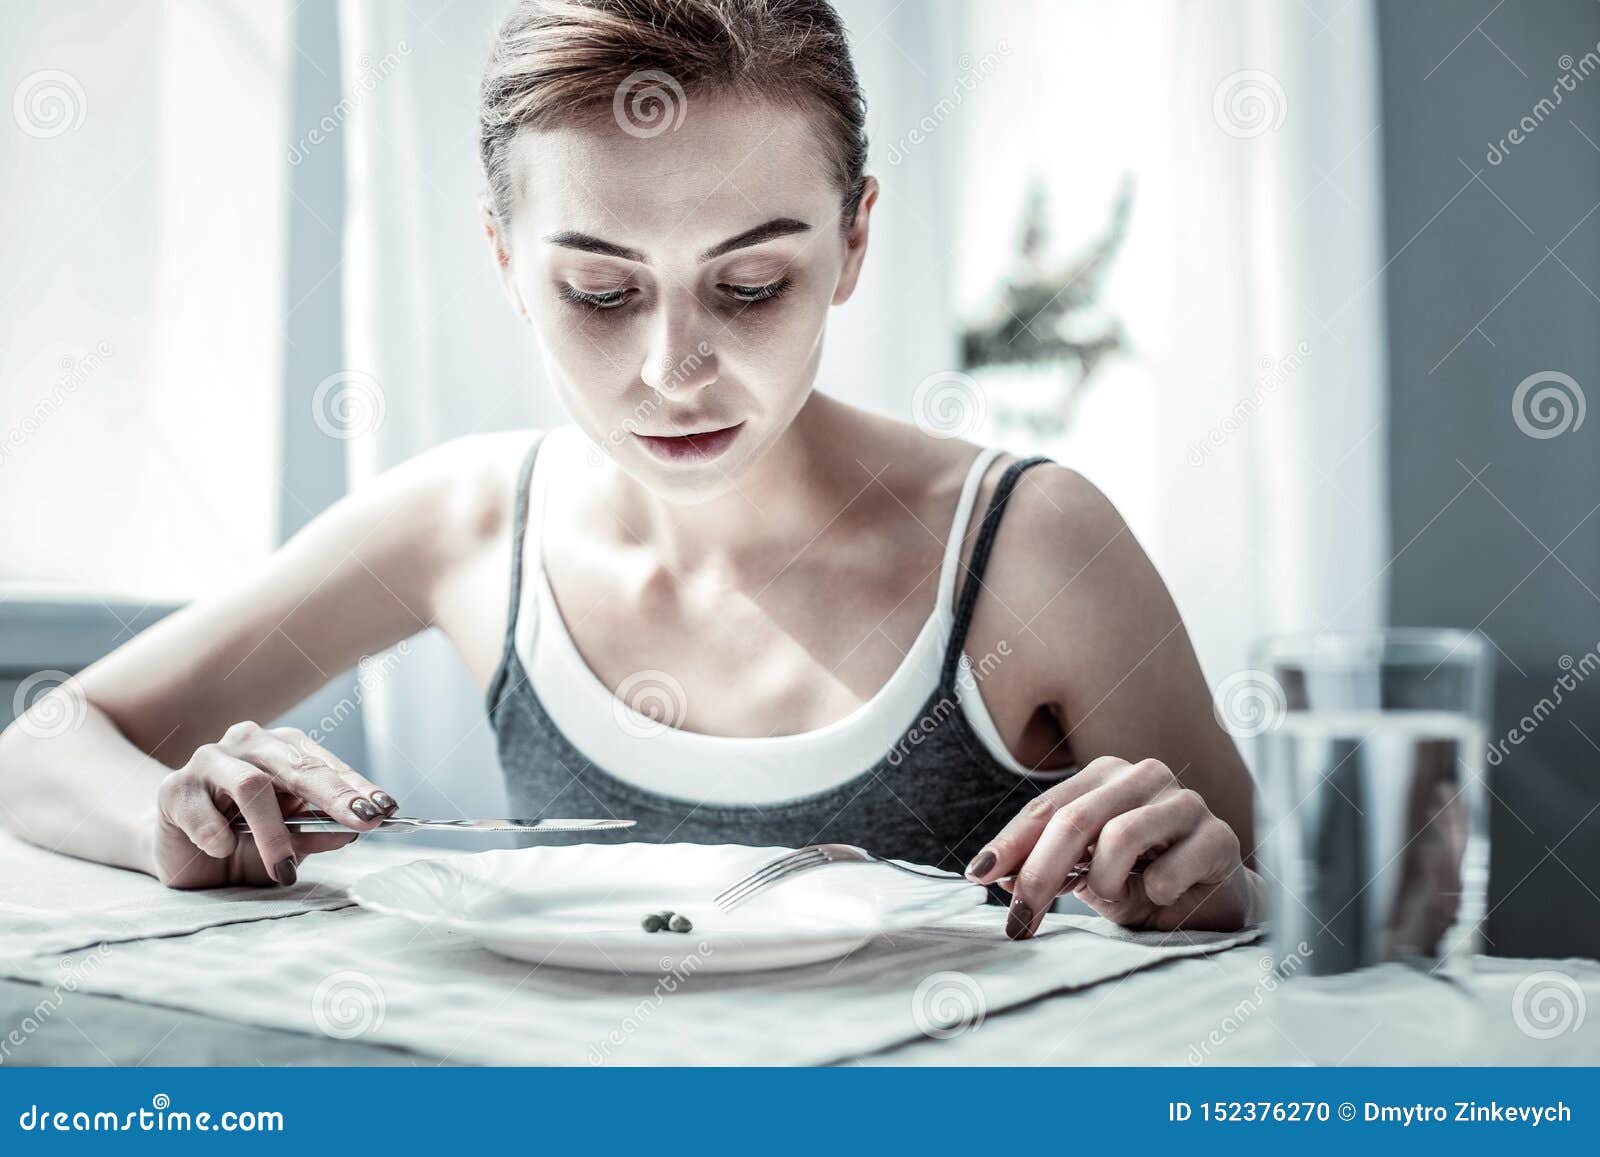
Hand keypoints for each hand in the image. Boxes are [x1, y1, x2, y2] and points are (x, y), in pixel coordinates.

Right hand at [150, 721, 396, 889]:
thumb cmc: (241, 837)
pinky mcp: (174, 788)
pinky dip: (219, 836)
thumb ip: (316, 832)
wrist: (177, 846)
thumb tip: (352, 831)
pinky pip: (204, 813)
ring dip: (274, 832)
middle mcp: (249, 744)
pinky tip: (223, 849)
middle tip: (361, 822)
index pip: (327, 765)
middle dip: (334, 797)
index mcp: (282, 749)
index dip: (357, 787)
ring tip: (285, 867)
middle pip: (297, 766)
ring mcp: (209, 760)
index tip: (385, 809)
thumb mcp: (288, 839)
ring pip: (252, 786)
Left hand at [964, 756, 1260, 937]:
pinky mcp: (1220, 836)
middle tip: (1019, 919)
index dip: (1009, 844)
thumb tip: (990, 871)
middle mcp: (1144, 776)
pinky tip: (1160, 897)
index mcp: (1104, 775)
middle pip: (1075, 820)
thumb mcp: (1082, 873)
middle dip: (1040, 874)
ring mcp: (1185, 803)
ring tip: (1110, 896)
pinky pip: (1172, 867)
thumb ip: (1042, 863)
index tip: (977, 875)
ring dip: (1104, 880)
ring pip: (1121, 835)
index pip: (1046, 807)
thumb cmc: (1140, 881)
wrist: (1209, 905)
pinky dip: (1155, 891)